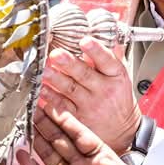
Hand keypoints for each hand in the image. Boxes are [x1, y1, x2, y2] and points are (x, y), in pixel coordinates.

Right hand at [19, 107, 154, 164]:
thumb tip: (102, 161)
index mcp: (102, 157)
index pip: (81, 135)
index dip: (67, 121)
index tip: (52, 105)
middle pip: (61, 140)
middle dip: (46, 123)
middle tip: (31, 107)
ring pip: (49, 154)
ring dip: (36, 139)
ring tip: (22, 123)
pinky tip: (21, 154)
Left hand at [41, 37, 140, 154]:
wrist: (123, 133)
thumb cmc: (118, 100)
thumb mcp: (121, 77)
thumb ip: (112, 55)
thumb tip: (108, 31)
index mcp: (116, 76)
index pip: (107, 61)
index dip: (96, 51)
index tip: (85, 40)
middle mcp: (103, 90)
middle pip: (84, 75)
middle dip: (69, 63)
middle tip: (56, 54)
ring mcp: (90, 106)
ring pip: (69, 90)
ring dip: (54, 79)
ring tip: (43, 70)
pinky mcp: (77, 119)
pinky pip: (61, 106)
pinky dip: (49, 97)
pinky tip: (40, 89)